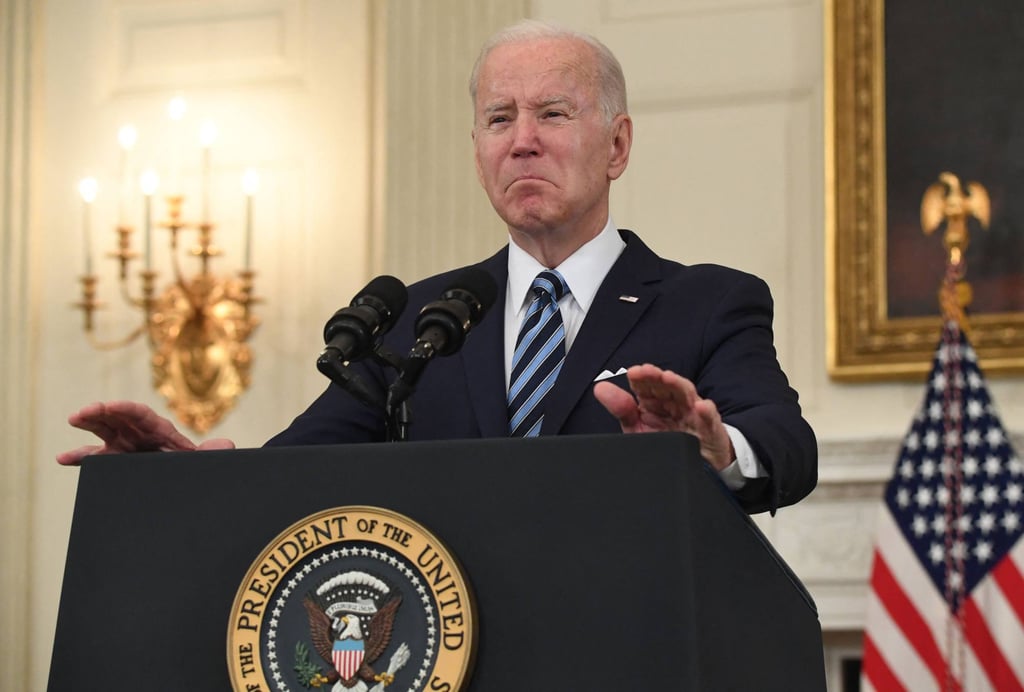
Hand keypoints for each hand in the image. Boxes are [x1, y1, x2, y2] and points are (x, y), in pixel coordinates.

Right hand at [56, 400, 234, 465]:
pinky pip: (96, 456)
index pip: (140, 414)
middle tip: (81, 414)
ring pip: (104, 431)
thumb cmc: (197, 466)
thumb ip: (214, 453)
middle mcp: (140, 434)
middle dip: (100, 413)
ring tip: (73, 420)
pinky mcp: (117, 460)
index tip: (109, 406)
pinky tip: (62, 458)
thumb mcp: (206, 461)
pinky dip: (80, 456)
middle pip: (118, 418)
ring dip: (88, 424)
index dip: (125, 409)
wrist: (192, 481)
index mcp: (161, 430)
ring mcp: (127, 446)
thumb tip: (226, 445)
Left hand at [592, 363, 734, 470]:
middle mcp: (676, 404)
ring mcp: (694, 415)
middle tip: (645, 371)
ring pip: (687, 396)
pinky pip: (710, 421)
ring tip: (667, 378)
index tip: (633, 373)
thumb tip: (600, 388)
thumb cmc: (667, 441)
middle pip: (666, 386)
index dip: (641, 377)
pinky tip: (702, 406)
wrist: (698, 466)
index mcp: (657, 402)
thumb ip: (621, 409)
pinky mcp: (710, 431)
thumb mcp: (639, 428)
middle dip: (656, 377)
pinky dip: (707, 413)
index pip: (648, 385)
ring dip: (678, 385)